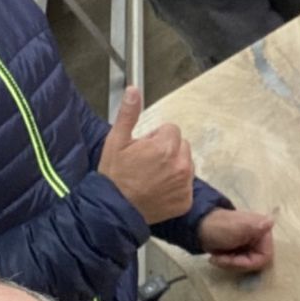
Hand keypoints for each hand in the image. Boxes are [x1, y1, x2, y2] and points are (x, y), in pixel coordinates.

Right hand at [97, 87, 194, 222]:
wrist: (113, 209)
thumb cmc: (114, 175)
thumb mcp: (116, 141)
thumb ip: (129, 114)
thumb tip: (133, 91)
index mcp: (165, 147)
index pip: (171, 130)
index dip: (155, 138)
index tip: (143, 149)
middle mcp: (180, 165)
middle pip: (181, 146)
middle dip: (167, 150)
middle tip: (147, 163)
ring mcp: (184, 184)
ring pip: (186, 164)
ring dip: (173, 166)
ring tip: (152, 177)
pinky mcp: (185, 200)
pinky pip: (186, 185)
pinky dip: (176, 186)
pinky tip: (158, 190)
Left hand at [198, 207, 274, 272]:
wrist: (199, 227)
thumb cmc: (218, 226)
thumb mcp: (236, 228)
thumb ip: (253, 227)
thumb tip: (270, 221)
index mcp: (263, 231)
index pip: (264, 258)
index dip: (247, 263)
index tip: (231, 260)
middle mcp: (260, 239)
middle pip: (254, 263)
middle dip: (235, 263)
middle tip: (220, 259)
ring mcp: (250, 246)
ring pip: (245, 265)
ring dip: (229, 264)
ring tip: (216, 257)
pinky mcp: (241, 251)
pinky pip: (239, 264)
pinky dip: (228, 263)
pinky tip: (217, 257)